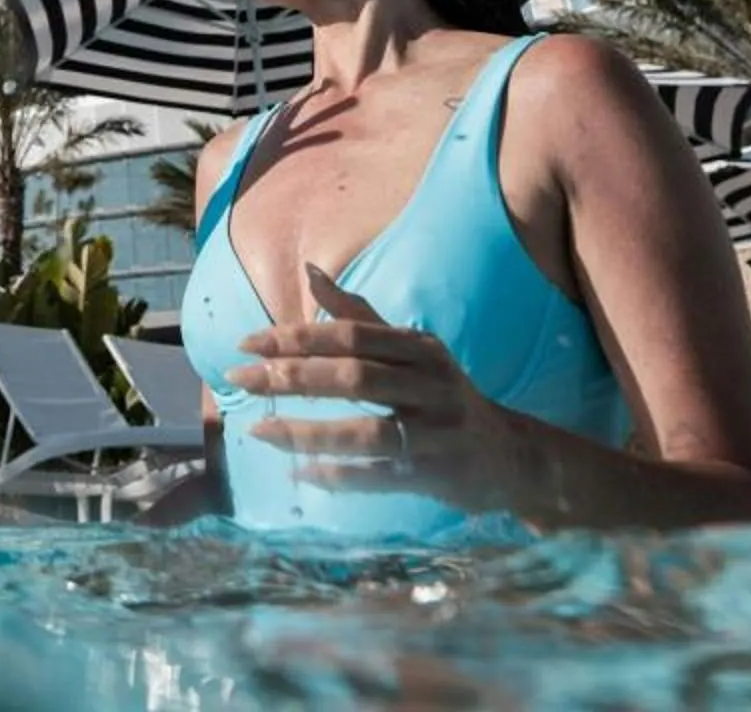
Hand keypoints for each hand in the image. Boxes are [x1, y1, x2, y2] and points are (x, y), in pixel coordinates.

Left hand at [230, 265, 525, 510]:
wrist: (510, 455)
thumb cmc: (443, 395)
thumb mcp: (411, 350)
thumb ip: (360, 316)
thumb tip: (312, 272)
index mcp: (420, 349)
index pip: (351, 335)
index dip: (298, 337)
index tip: (247, 343)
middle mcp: (432, 385)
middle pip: (354, 377)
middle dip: (291, 377)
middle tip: (240, 379)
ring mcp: (437, 433)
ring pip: (366, 432)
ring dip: (308, 433)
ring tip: (259, 430)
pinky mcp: (438, 475)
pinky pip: (381, 476)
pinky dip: (340, 477)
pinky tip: (301, 475)